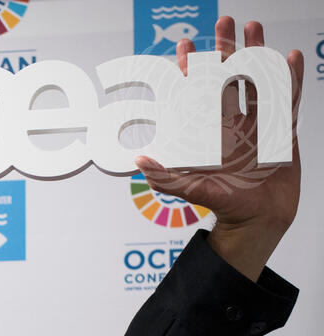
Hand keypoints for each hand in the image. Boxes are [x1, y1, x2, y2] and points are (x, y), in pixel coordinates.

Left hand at [135, 17, 303, 280]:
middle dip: (225, 49)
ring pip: (257, 80)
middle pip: (228, 77)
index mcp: (208, 133)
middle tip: (223, 20)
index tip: (186, 46)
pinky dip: (290, 78)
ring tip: (255, 26)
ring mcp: (258, 124)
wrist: (258, 220)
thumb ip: (168, 178)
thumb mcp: (194, 191)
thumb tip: (139, 162)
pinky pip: (287, 98)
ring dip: (256, 54)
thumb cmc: (224, 207)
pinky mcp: (282, 130)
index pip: (197, 93)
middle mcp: (231, 123)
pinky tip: (290, 56)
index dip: (190, 70)